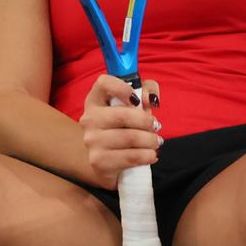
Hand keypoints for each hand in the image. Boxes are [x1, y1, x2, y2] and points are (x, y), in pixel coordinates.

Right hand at [79, 73, 161, 188]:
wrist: (106, 161)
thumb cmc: (123, 128)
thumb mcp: (135, 106)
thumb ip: (146, 92)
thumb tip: (150, 100)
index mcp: (95, 100)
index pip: (103, 83)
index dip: (123, 88)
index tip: (137, 100)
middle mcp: (89, 119)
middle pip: (123, 115)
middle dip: (147, 122)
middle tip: (156, 127)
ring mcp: (91, 141)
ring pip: (131, 138)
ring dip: (151, 141)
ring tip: (155, 142)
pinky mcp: (98, 162)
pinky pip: (131, 157)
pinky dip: (148, 156)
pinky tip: (150, 155)